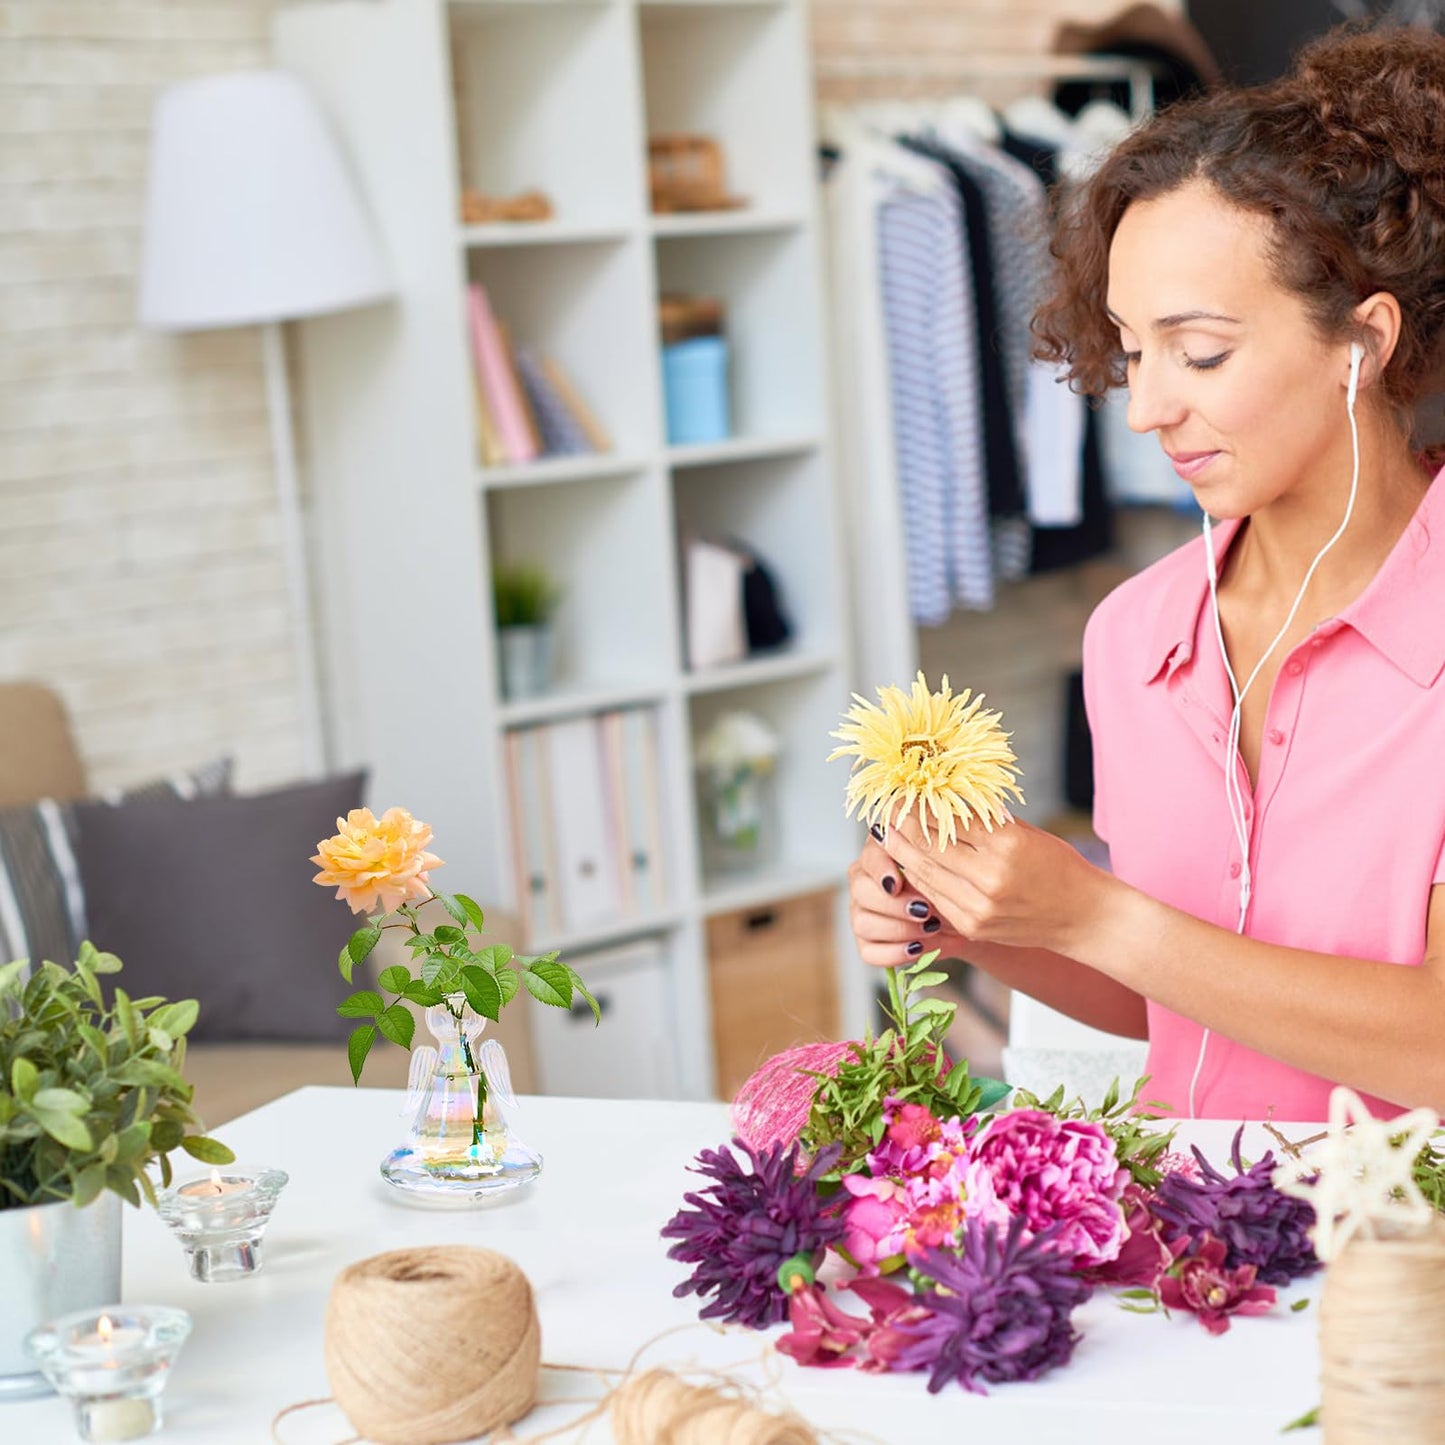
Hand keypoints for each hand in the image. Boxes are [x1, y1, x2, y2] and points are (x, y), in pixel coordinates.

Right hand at [848, 833, 970, 968]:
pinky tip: (917, 948)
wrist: (963, 920)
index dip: (881, 871)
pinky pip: (869, 952)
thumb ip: (927, 863)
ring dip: (899, 929)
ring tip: (929, 928)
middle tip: (925, 910)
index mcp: (879, 856)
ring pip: (863, 923)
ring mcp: (861, 914)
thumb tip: (919, 859)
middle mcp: (863, 883)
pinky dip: (894, 953)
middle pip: (861, 891)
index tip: (897, 884)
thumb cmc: (949, 887)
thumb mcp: (943, 871)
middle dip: (894, 904)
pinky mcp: (867, 944)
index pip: (870, 858)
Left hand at [876, 810, 1111, 957]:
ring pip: (924, 872)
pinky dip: (918, 876)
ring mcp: (978, 906)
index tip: (901, 792)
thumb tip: (940, 799)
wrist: (1082, 917)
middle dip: (901, 826)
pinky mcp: (972, 926)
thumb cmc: (1057, 866)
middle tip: (884, 810)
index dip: (918, 805)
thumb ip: (983, 820)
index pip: (948, 819)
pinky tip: (906, 861)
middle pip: (928, 846)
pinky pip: (934, 895)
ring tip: (886, 832)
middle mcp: (989, 877)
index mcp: (1005, 844)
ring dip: (901, 851)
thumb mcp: (1025, 832)